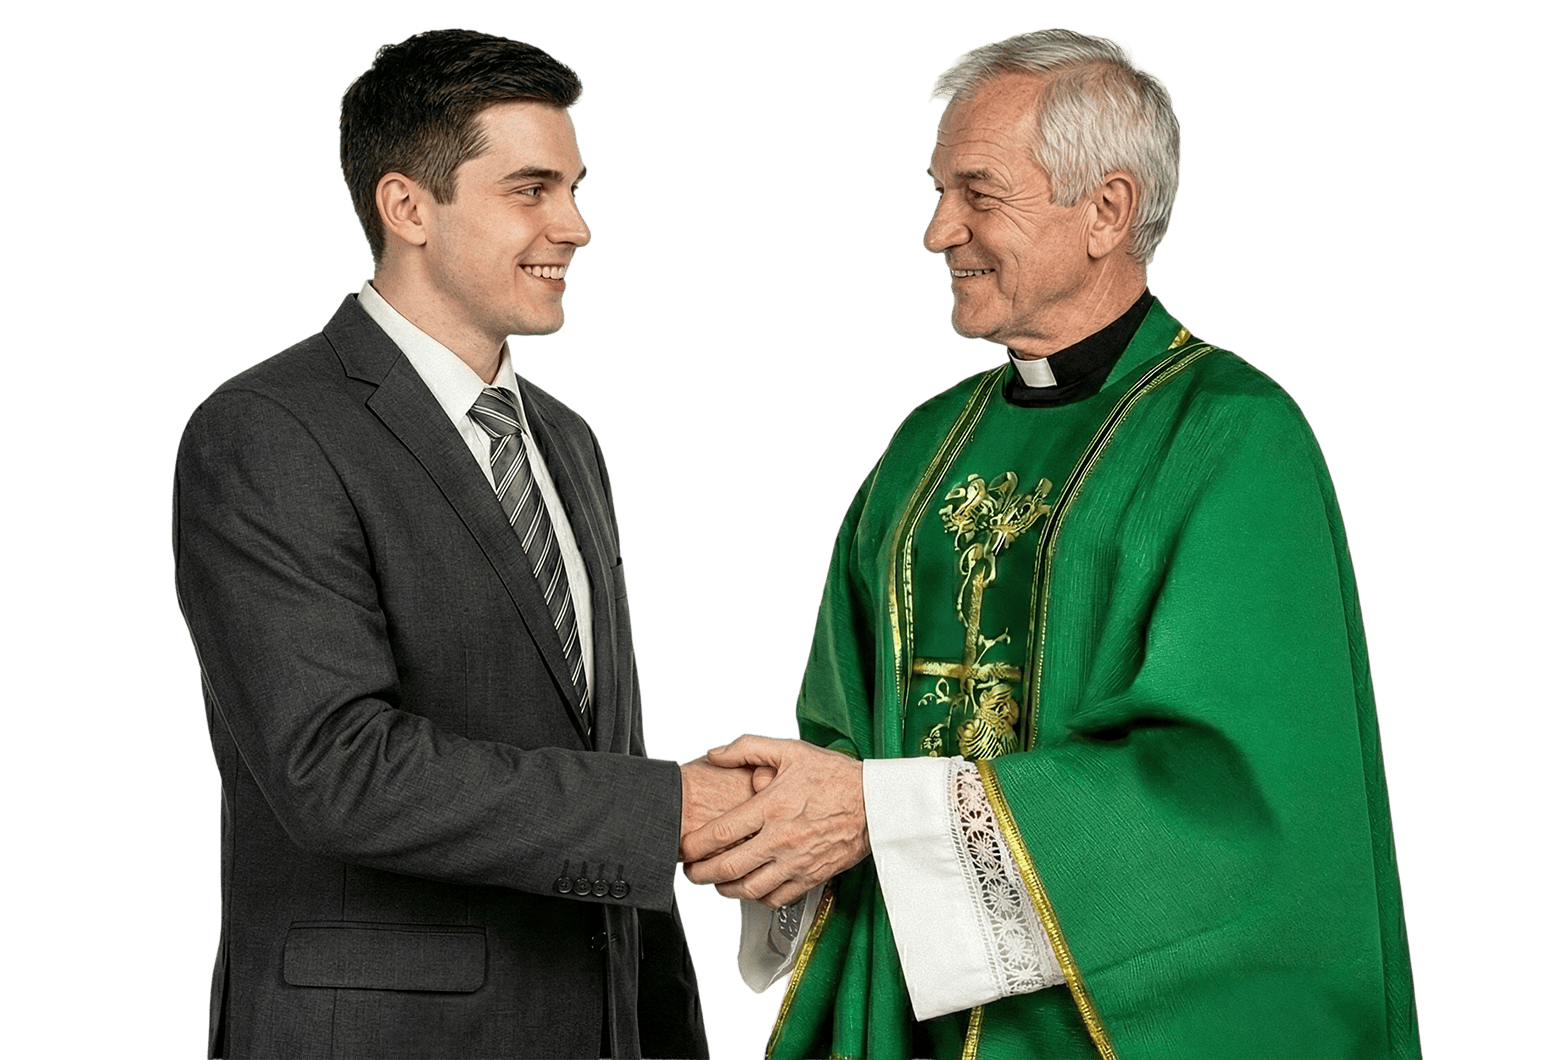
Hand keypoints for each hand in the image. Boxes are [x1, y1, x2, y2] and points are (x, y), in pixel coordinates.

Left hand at [681, 735, 867, 907]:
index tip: (683, 848)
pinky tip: (751, 887)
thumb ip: (748, 748)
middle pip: (728, 869)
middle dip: (700, 874)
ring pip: (749, 890)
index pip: (719, 834)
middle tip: (690, 870)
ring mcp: (796, 862)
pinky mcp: (811, 878)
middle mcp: (780, 840)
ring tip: (716, 881)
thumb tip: (714, 754)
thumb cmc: (835, 775)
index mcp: (771, 808)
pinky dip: (757, 898)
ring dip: (725, 889)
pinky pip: (776, 899)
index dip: (693, 846)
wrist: (877, 803)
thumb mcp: (791, 750)